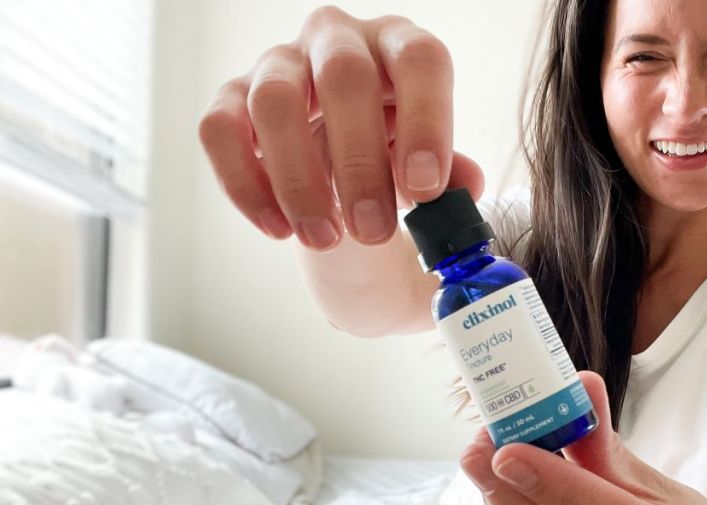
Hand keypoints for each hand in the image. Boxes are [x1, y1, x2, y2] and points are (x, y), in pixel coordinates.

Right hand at [198, 7, 484, 249]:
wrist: (348, 182)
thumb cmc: (398, 168)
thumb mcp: (432, 177)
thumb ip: (451, 181)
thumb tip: (464, 184)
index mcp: (402, 50)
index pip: (420, 61)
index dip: (425, 121)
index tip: (425, 189)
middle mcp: (339, 42)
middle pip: (344, 76)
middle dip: (360, 161)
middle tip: (374, 230)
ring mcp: (280, 65)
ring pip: (274, 101)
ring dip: (300, 180)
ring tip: (327, 239)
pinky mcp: (233, 100)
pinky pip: (220, 130)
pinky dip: (247, 185)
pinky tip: (279, 229)